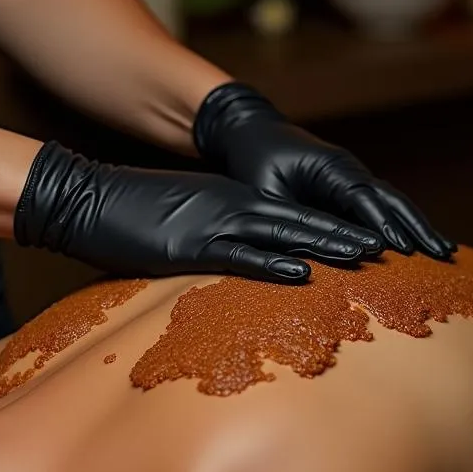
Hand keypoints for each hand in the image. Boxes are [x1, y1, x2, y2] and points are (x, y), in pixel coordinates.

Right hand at [14, 142, 381, 282]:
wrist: (84, 198)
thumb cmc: (131, 215)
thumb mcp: (183, 224)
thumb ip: (216, 240)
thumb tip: (239, 260)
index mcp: (233, 201)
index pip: (294, 216)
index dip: (333, 229)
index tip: (369, 241)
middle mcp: (233, 206)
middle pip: (301, 221)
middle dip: (345, 234)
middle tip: (387, 247)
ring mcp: (214, 222)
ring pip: (282, 234)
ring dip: (325, 245)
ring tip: (365, 255)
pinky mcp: (191, 245)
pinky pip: (241, 255)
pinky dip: (274, 263)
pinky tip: (302, 273)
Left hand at [193, 83, 454, 258]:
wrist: (250, 131)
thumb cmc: (253, 160)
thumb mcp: (265, 193)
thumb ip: (289, 220)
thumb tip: (311, 252)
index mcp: (330, 167)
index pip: (364, 198)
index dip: (384, 224)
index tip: (405, 250)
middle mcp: (348, 170)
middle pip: (392, 199)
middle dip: (418, 226)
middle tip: (443, 253)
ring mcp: (351, 178)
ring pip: (393, 202)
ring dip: (418, 225)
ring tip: (445, 250)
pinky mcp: (347, 189)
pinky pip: (380, 207)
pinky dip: (401, 223)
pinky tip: (418, 243)